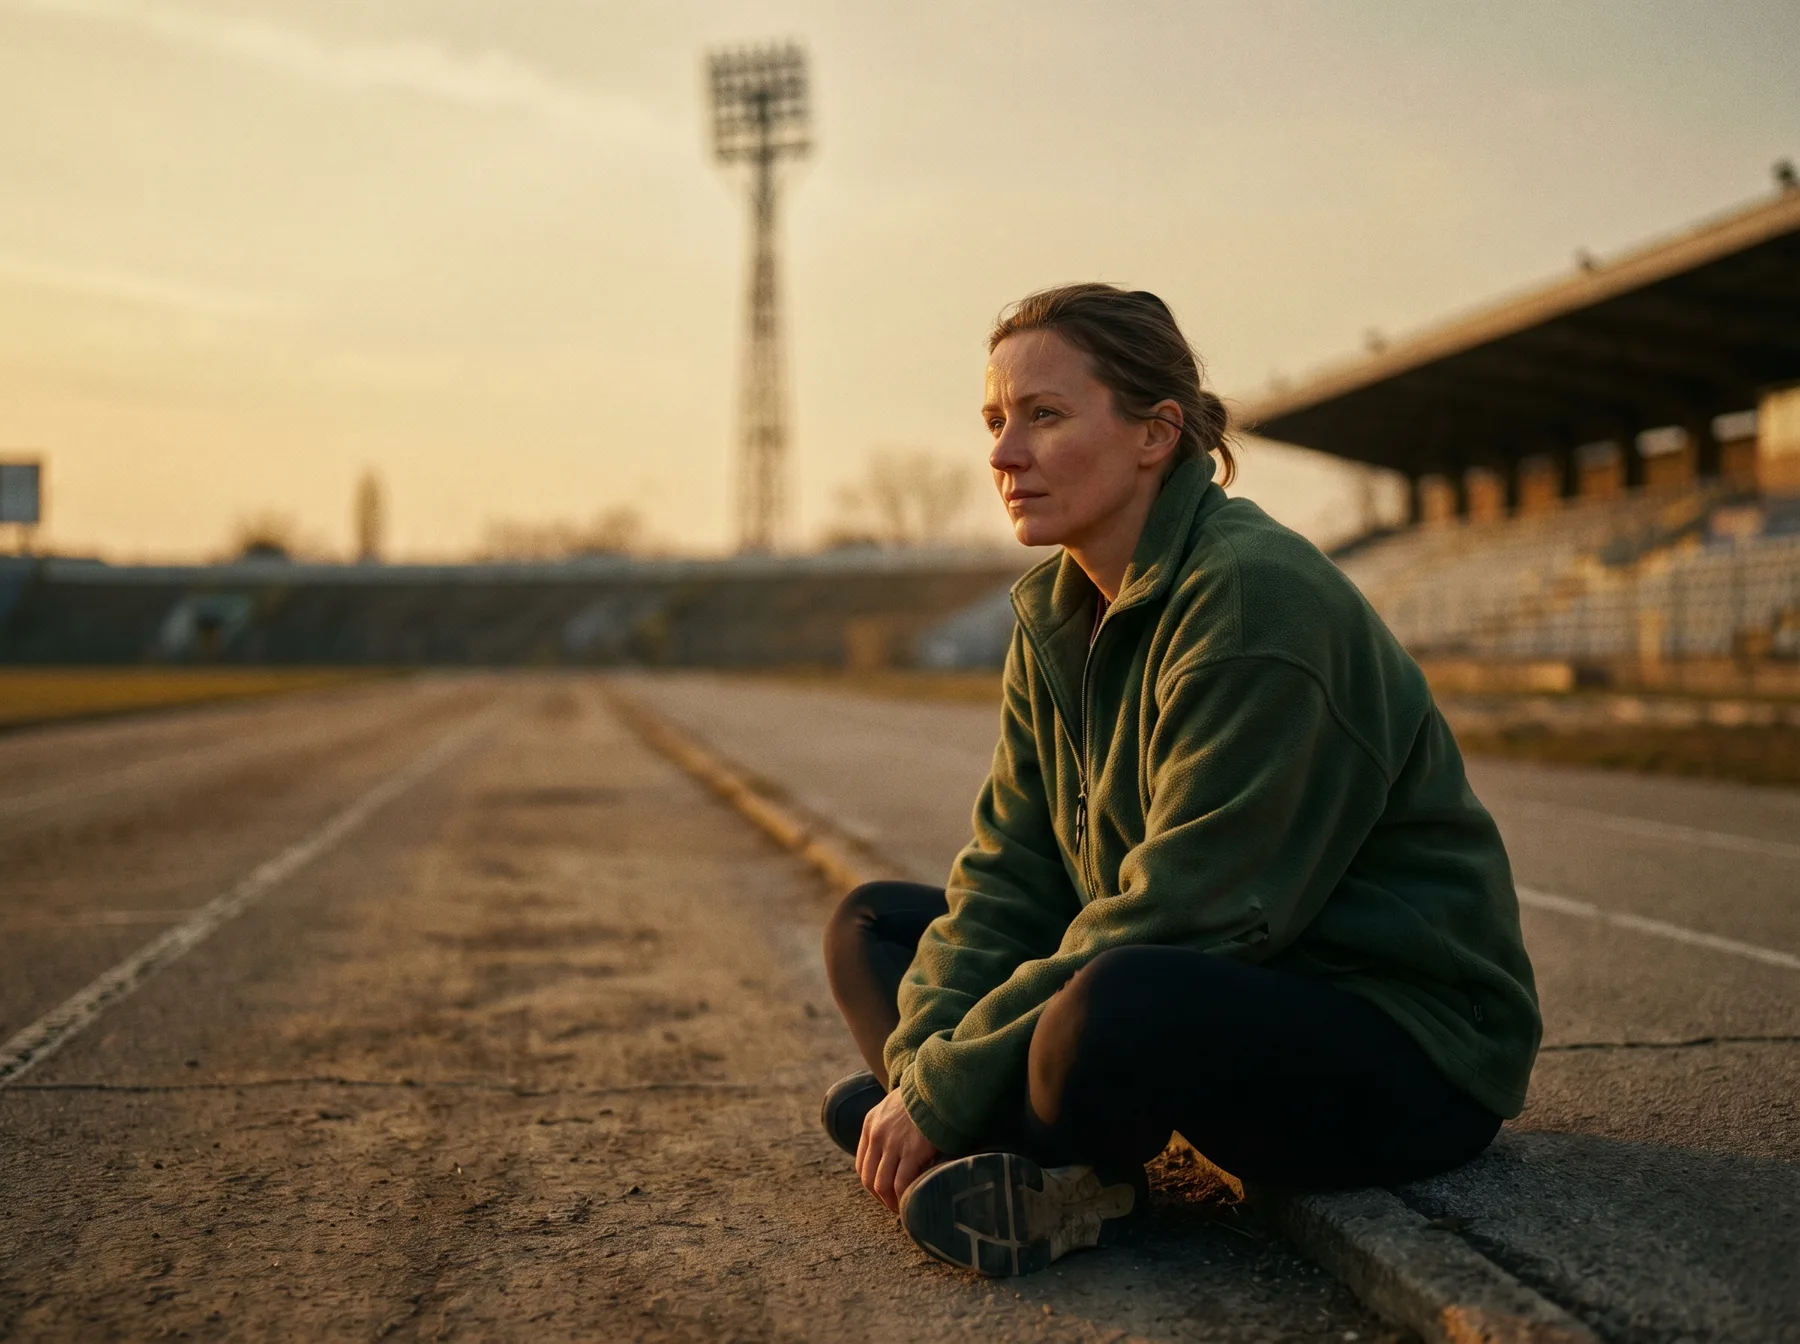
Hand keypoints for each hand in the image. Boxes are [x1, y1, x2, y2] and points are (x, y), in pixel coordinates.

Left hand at [855, 1086, 939, 1212]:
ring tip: (903, 1208)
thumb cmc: (923, 1099)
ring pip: (882, 1185)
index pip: (862, 1164)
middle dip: (880, 1197)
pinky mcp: (912, 1151)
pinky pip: (901, 1183)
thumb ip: (888, 1129)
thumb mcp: (894, 1108)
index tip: (885, 1193)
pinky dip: (904, 1198)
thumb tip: (893, 1156)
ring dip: (890, 1202)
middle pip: (869, 1178)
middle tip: (894, 1206)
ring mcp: (893, 1144)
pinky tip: (912, 1201)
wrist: (940, 1085)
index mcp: (871, 1124)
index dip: (872, 1183)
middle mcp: (877, 1135)